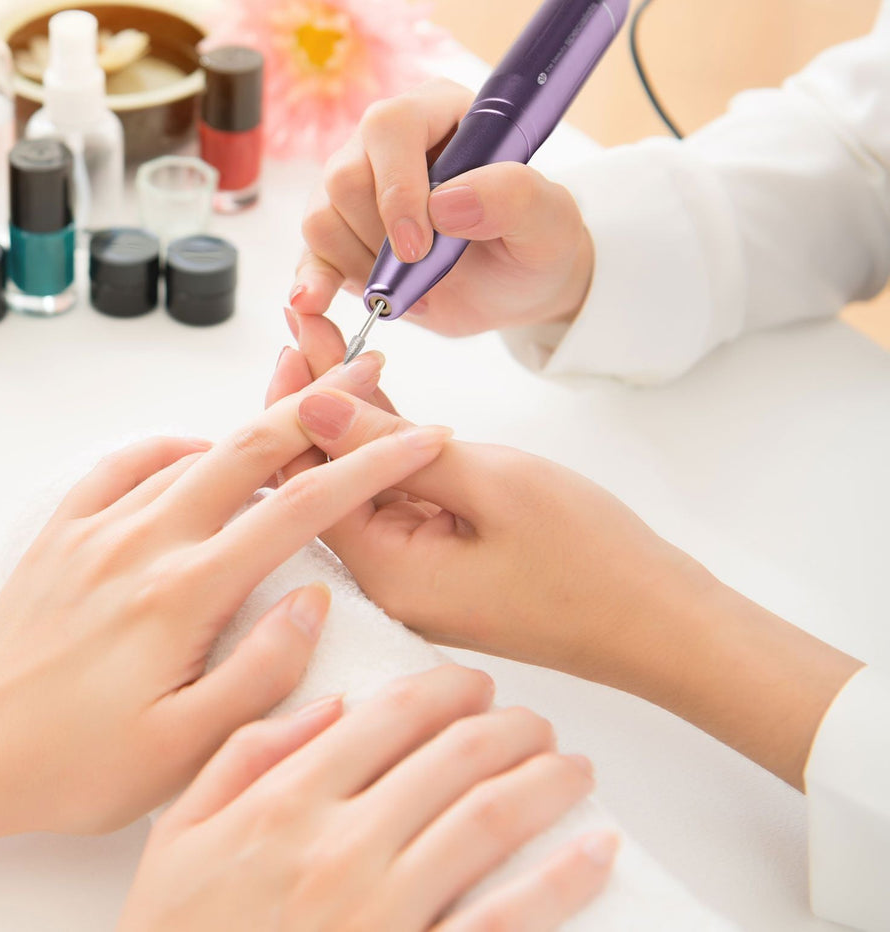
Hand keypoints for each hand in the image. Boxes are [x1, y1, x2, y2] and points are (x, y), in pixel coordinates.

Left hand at [0, 372, 454, 842]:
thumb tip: (314, 600)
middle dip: (318, 410)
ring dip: (253, 427)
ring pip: (191, 452)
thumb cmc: (72, 765)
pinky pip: (124, 464)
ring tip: (300, 415)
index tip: (420, 438)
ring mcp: (96, 530)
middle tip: (370, 380)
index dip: (369, 467)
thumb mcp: (184, 749)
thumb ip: (261, 673)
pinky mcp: (61, 534)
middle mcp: (141, 544)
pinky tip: (195, 454)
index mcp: (183, 595)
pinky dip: (171, 447)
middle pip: (247, 450)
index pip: (299, 511)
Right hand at [120, 666, 614, 931]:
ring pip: (489, 822)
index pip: (389, 718)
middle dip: (509, 728)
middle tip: (532, 721)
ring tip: (571, 768)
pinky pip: (507, 918)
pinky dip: (562, 879)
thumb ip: (243, 757)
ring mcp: (385, 910)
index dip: (446, 689)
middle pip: (453, 760)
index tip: (473, 683)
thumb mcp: (179, 834)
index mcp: (285, 802)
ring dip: (544, 784)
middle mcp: (342, 846)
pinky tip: (594, 851)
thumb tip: (325, 706)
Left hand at [265, 317, 863, 788]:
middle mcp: (382, 580)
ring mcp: (408, 572)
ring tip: (325, 343)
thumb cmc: (592, 559)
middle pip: (321, 480)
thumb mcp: (490, 482)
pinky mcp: (435, 559)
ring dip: (344, 417)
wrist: (662, 623)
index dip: (291, 410)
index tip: (292, 343)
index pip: (304, 484)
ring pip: (355, 480)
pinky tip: (370, 390)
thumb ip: (392, 444)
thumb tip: (312, 405)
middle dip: (309, 405)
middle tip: (302, 330)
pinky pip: (393, 492)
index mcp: (384, 574)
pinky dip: (384, 445)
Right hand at [290, 78, 592, 334]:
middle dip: (382, 237)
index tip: (419, 246)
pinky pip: (307, 251)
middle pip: (344, 176)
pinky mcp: (336, 232)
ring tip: (410, 285)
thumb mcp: (548, 221)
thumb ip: (513, 197)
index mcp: (439, 113)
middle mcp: (386, 142)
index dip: (397, 187)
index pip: (390, 126)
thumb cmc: (532, 242)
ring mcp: (353, 185)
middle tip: (424, 269)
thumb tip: (444, 204)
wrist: (513, 287)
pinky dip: (313, 281)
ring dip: (362, 265)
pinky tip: (316, 301)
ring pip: (320, 216)